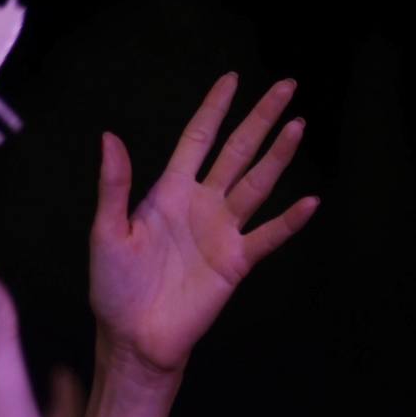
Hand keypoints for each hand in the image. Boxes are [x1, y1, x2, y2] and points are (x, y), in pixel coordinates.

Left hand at [88, 72, 319, 375]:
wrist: (132, 337)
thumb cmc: (114, 287)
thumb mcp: (106, 232)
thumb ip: (114, 185)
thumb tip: (109, 137)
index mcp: (169, 192)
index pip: (198, 139)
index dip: (215, 108)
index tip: (233, 79)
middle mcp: (202, 204)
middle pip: (238, 151)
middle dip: (261, 118)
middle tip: (287, 87)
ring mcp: (222, 232)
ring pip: (257, 184)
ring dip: (278, 156)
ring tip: (298, 126)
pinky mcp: (235, 263)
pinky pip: (267, 236)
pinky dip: (289, 221)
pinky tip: (309, 202)